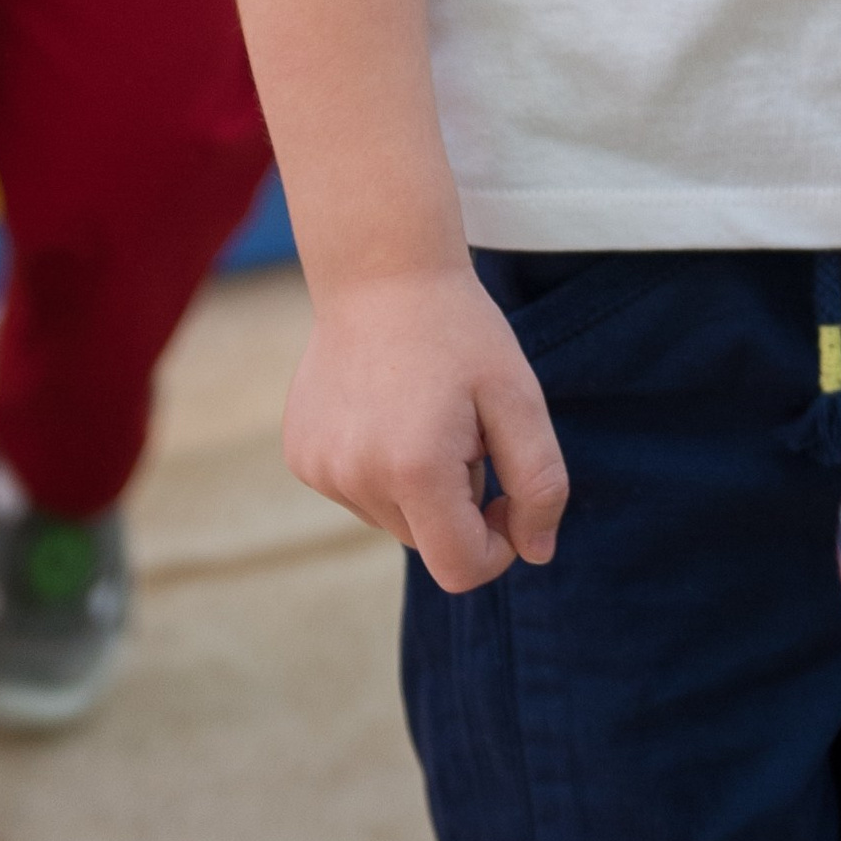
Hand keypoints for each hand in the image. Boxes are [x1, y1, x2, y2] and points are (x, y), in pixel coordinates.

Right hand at [283, 264, 568, 593]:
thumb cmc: (460, 333)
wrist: (380, 271)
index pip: (462, 569)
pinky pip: (358, 491)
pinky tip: (385, 410)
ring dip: (419, 486)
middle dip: (458, 503)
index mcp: (414, 471)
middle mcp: (356, 478)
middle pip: (427, 543)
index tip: (506, 493)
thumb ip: (539, 483)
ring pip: (392, 519)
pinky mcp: (300, 456)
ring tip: (423, 413)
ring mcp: (320, 469)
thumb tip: (536, 553)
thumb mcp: (519, 398)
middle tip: (464, 431)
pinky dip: (381, 467)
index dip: (498, 546)